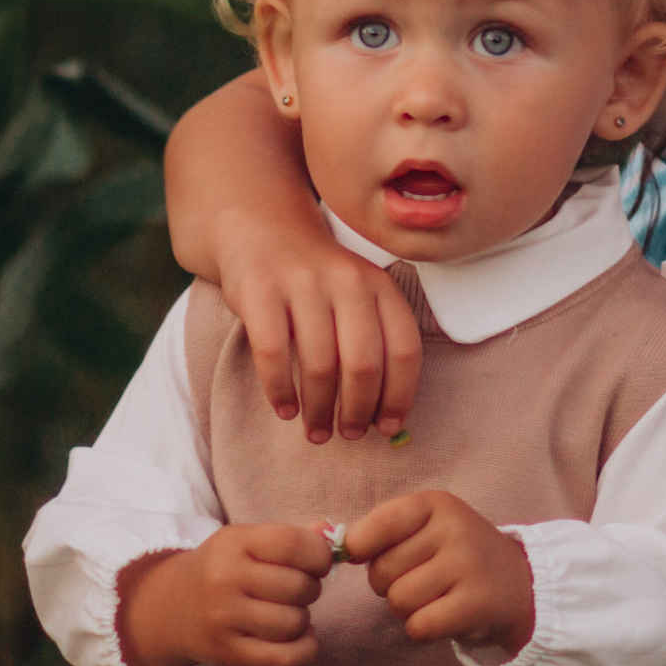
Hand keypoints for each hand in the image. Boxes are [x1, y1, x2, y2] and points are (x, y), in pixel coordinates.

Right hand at [118, 521, 332, 665]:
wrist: (171, 606)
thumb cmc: (225, 568)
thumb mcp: (249, 541)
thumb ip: (293, 537)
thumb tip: (330, 532)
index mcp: (234, 542)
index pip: (291, 543)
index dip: (318, 555)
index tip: (318, 563)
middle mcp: (225, 579)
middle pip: (297, 587)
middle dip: (310, 589)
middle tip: (298, 589)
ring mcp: (223, 619)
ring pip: (293, 623)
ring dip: (302, 619)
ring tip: (288, 612)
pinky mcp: (226, 653)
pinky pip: (283, 659)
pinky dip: (304, 650)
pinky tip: (300, 638)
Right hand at [222, 210, 424, 445]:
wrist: (264, 230)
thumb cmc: (319, 281)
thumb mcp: (359, 295)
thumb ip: (375, 340)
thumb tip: (386, 416)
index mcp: (380, 285)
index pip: (404, 349)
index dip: (399, 395)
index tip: (388, 427)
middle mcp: (348, 281)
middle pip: (364, 363)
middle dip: (359, 410)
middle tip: (350, 435)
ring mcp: (303, 284)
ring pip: (320, 364)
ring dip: (320, 410)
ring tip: (317, 432)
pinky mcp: (260, 291)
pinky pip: (272, 353)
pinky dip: (279, 390)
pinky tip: (284, 410)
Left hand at [342, 490, 535, 653]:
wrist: (518, 583)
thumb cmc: (455, 555)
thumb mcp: (425, 527)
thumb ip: (377, 532)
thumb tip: (326, 542)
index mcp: (435, 504)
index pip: (378, 525)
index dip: (361, 548)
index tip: (368, 556)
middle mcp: (454, 529)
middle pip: (382, 571)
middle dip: (390, 584)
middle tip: (420, 579)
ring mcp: (468, 566)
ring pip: (398, 601)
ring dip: (407, 609)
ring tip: (435, 597)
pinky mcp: (476, 604)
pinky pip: (419, 626)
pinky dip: (423, 629)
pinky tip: (445, 616)